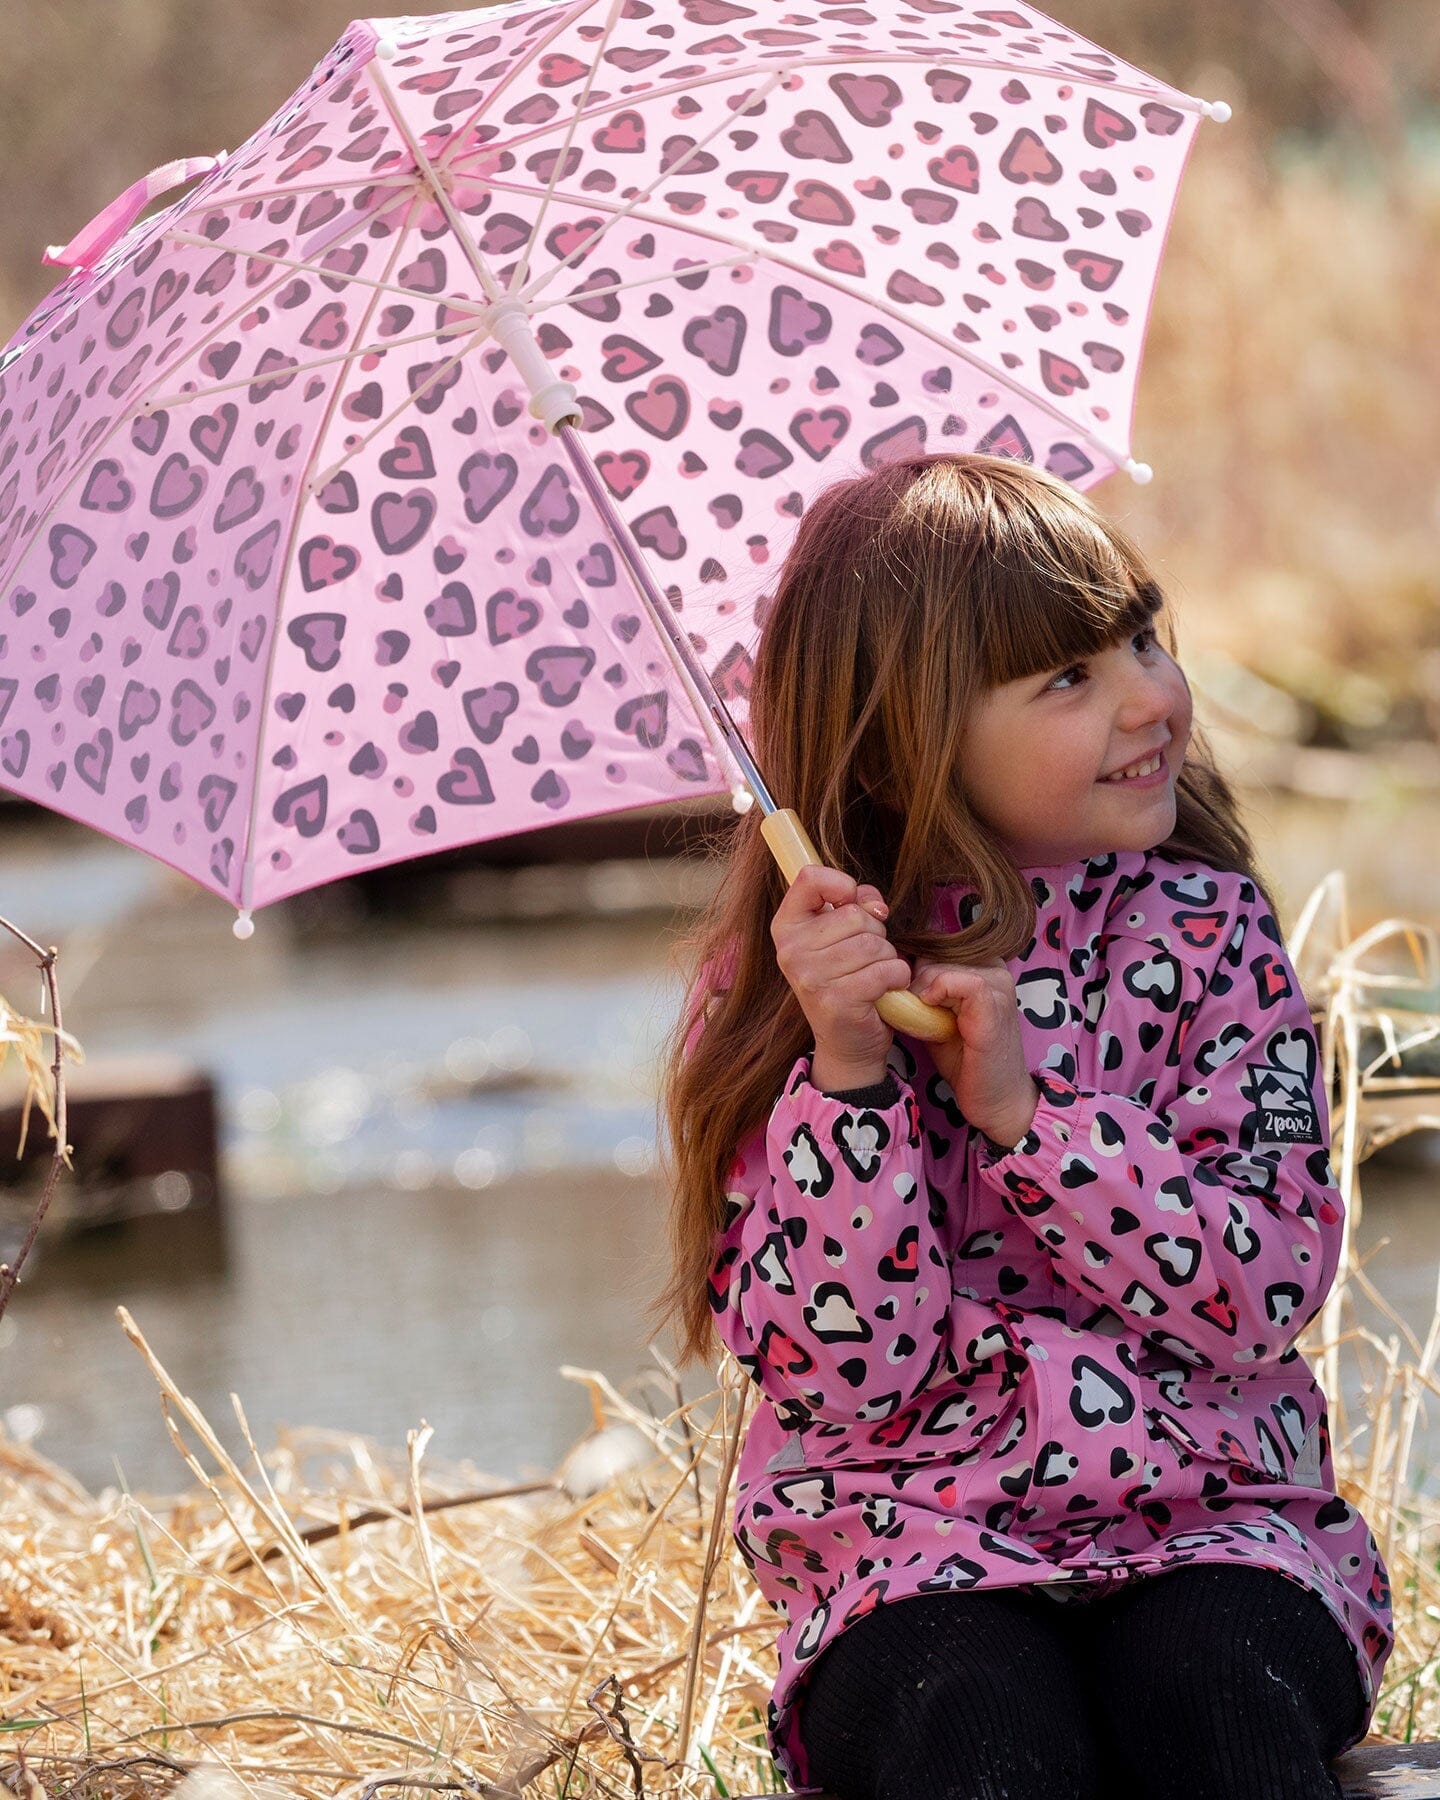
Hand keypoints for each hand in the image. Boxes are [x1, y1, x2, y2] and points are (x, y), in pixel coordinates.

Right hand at [771, 865, 913, 1090]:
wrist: (846, 1044)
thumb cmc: (847, 981)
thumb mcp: (842, 937)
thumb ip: (856, 905)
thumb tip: (875, 905)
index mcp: (786, 927)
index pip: (809, 878)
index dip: (841, 884)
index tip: (851, 903)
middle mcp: (791, 951)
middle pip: (853, 914)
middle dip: (874, 933)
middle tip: (865, 958)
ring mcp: (810, 977)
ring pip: (873, 943)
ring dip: (887, 958)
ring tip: (875, 975)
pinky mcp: (836, 1000)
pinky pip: (886, 969)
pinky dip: (897, 977)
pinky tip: (886, 988)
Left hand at [910, 959, 1039, 1148]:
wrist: (995, 1097)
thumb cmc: (966, 1058)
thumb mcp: (936, 1015)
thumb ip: (921, 990)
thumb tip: (888, 970)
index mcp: (983, 965)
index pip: (934, 947)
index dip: (912, 969)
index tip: (907, 997)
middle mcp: (994, 967)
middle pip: (933, 954)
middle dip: (913, 981)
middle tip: (913, 1012)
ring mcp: (997, 983)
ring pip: (939, 966)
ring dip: (921, 992)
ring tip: (924, 1020)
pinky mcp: (993, 1002)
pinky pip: (955, 980)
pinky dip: (935, 994)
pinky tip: (931, 1016)